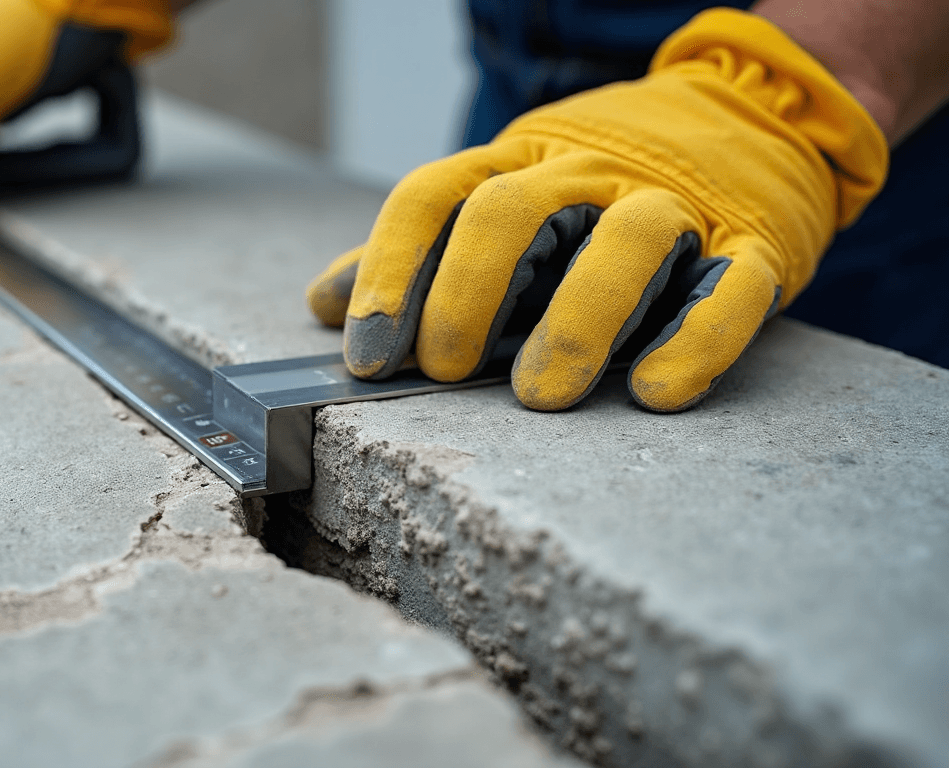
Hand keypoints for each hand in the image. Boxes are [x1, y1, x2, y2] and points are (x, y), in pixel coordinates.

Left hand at [307, 9, 886, 412]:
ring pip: (628, 242)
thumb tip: (324, 302)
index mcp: (521, 161)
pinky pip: (732, 287)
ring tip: (538, 395)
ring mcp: (678, 202)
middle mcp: (591, 171)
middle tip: (445, 370)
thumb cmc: (603, 180)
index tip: (367, 354)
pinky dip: (695, 338)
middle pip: (516, 213)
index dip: (393, 272)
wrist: (759, 115)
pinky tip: (655, 393)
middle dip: (469, 294)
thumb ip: (421, 251)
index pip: (435, 197)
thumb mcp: (507, 193)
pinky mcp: (758, 241)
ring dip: (577, 322)